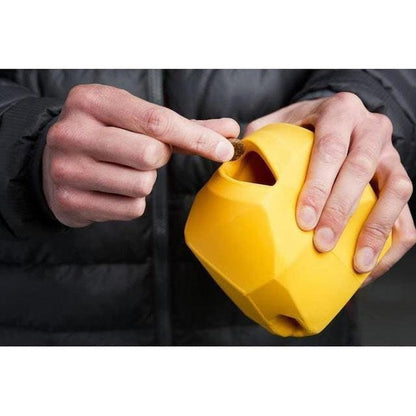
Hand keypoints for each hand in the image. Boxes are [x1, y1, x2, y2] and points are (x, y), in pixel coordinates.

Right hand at [43, 84, 238, 227]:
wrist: (52, 161)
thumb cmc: (106, 136)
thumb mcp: (134, 119)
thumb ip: (183, 126)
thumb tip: (230, 130)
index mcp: (91, 100)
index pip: (157, 121)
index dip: (198, 137)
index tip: (225, 148)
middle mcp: (73, 132)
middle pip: (152, 154)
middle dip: (158, 158)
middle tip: (141, 154)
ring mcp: (66, 169)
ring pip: (143, 184)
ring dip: (144, 181)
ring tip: (121, 171)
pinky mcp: (69, 201)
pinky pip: (131, 209)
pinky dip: (132, 202)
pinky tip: (112, 190)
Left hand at [245, 92, 415, 283]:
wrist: (339, 116)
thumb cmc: (305, 125)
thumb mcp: (281, 121)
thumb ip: (262, 138)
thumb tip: (234, 162)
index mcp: (339, 111)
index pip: (330, 148)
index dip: (318, 186)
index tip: (303, 221)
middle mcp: (371, 128)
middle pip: (361, 170)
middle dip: (341, 212)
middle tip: (321, 245)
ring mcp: (391, 154)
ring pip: (397, 191)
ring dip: (375, 231)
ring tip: (355, 265)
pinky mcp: (400, 179)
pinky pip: (408, 214)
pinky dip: (392, 243)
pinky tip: (371, 266)